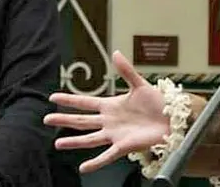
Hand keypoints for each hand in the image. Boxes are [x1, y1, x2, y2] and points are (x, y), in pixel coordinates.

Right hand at [44, 50, 169, 173]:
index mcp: (111, 105)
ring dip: (74, 141)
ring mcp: (115, 135)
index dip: (69, 100)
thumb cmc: (158, 102)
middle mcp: (109, 121)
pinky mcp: (124, 146)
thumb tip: (115, 53)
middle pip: (82, 120)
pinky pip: (107, 155)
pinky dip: (96, 162)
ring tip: (58, 143)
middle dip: (64, 119)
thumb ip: (126, 70)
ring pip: (89, 138)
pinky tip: (84, 167)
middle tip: (46, 119)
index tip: (53, 97)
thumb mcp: (139, 84)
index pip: (85, 102)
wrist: (173, 118)